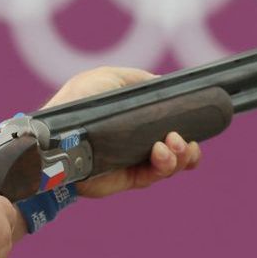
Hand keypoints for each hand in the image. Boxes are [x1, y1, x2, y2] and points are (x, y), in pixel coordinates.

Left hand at [43, 66, 200, 198]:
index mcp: (139, 122)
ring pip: (172, 166)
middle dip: (189, 148)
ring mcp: (134, 162)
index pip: (173, 127)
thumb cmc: (78, 102)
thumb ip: (138, 80)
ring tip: (171, 144)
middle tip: (182, 140)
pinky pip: (154, 177)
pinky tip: (161, 152)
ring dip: (180, 156)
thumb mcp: (109, 78)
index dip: (190, 128)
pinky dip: (164, 166)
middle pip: (180, 152)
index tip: (200, 122)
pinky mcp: (126, 179)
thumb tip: (163, 85)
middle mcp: (140, 143)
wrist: (56, 134)